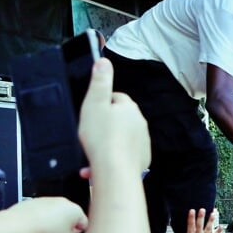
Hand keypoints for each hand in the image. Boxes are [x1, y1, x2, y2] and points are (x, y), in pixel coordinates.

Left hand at [10, 197, 87, 232]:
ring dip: (52, 222)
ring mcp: (49, 200)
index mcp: (76, 210)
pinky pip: (42, 212)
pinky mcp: (36, 201)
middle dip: (65, 226)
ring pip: (55, 213)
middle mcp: (64, 202)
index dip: (77, 232)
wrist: (21, 224)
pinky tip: (36, 228)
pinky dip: (41, 219)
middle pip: (69, 216)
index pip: (83, 223)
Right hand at [77, 58, 149, 174]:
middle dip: (104, 125)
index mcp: (129, 107)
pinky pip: (124, 154)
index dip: (100, 104)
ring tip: (92, 151)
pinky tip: (99, 164)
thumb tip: (104, 61)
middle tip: (89, 133)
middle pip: (118, 118)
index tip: (91, 113)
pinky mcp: (141, 158)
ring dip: (107, 143)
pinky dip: (112, 158)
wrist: (115, 171)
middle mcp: (140, 123)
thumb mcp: (94, 103)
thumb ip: (100, 81)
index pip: (115, 98)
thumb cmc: (102, 138)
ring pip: (120, 137)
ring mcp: (142, 141)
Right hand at [168, 209, 221, 232]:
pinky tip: (221, 226)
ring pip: (208, 229)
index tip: (192, 210)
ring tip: (213, 214)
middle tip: (202, 209)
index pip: (190, 225)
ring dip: (211, 221)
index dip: (191, 217)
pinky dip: (218, 232)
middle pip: (199, 225)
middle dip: (201, 217)